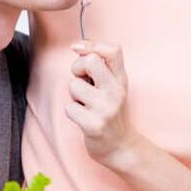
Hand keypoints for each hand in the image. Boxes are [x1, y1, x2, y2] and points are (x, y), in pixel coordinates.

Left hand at [65, 41, 140, 169]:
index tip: (79, 49)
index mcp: (121, 78)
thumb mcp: (112, 84)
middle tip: (82, 81)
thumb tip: (78, 46)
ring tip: (85, 104)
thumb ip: (100, 65)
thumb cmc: (110, 111)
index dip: (92, 44)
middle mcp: (116, 91)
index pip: (113, 50)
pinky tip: (84, 117)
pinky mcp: (93, 125)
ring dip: (74, 96)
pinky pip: (69, 108)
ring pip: (74, 86)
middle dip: (78, 68)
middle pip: (90, 61)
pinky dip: (72, 112)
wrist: (120, 146)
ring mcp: (106, 108)